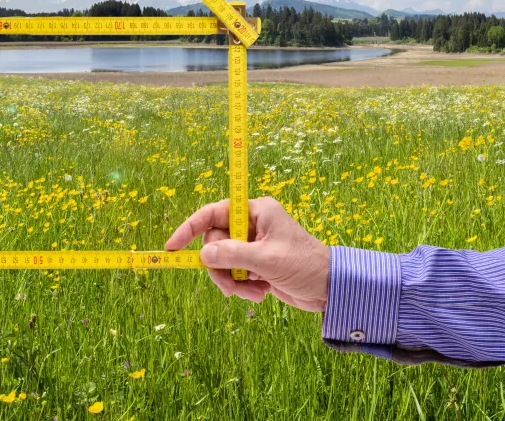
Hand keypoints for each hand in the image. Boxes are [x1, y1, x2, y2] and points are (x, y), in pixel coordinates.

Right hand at [164, 196, 329, 311]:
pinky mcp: (256, 264)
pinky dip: (242, 286)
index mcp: (256, 212)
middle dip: (220, 267)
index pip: (212, 214)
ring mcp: (253, 245)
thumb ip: (232, 255)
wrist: (331, 289)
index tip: (172, 247)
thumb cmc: (305, 266)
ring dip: (232, 280)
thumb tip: (203, 255)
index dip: (190, 228)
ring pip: (222, 261)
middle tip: (230, 285)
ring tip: (251, 292)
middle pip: (214, 243)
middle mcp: (252, 225)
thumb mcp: (267, 260)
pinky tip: (260, 293)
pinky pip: (233, 274)